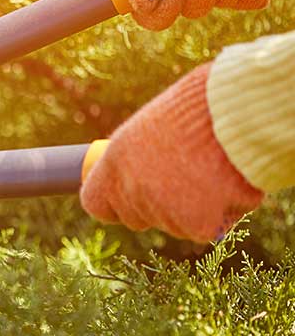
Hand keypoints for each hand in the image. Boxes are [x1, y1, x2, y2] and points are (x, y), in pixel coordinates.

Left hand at [80, 64, 263, 242]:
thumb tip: (139, 171)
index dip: (114, 203)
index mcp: (115, 161)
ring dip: (194, 207)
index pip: (96, 204)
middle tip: (185, 175)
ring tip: (214, 169)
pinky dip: (222, 213)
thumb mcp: (155, 123)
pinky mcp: (195, 223)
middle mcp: (132, 189)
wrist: (238, 111)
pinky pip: (207, 229)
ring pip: (175, 225)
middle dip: (158, 205)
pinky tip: (230, 183)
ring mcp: (162, 210)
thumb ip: (139, 155)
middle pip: (137, 218)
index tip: (128, 196)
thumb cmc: (202, 107)